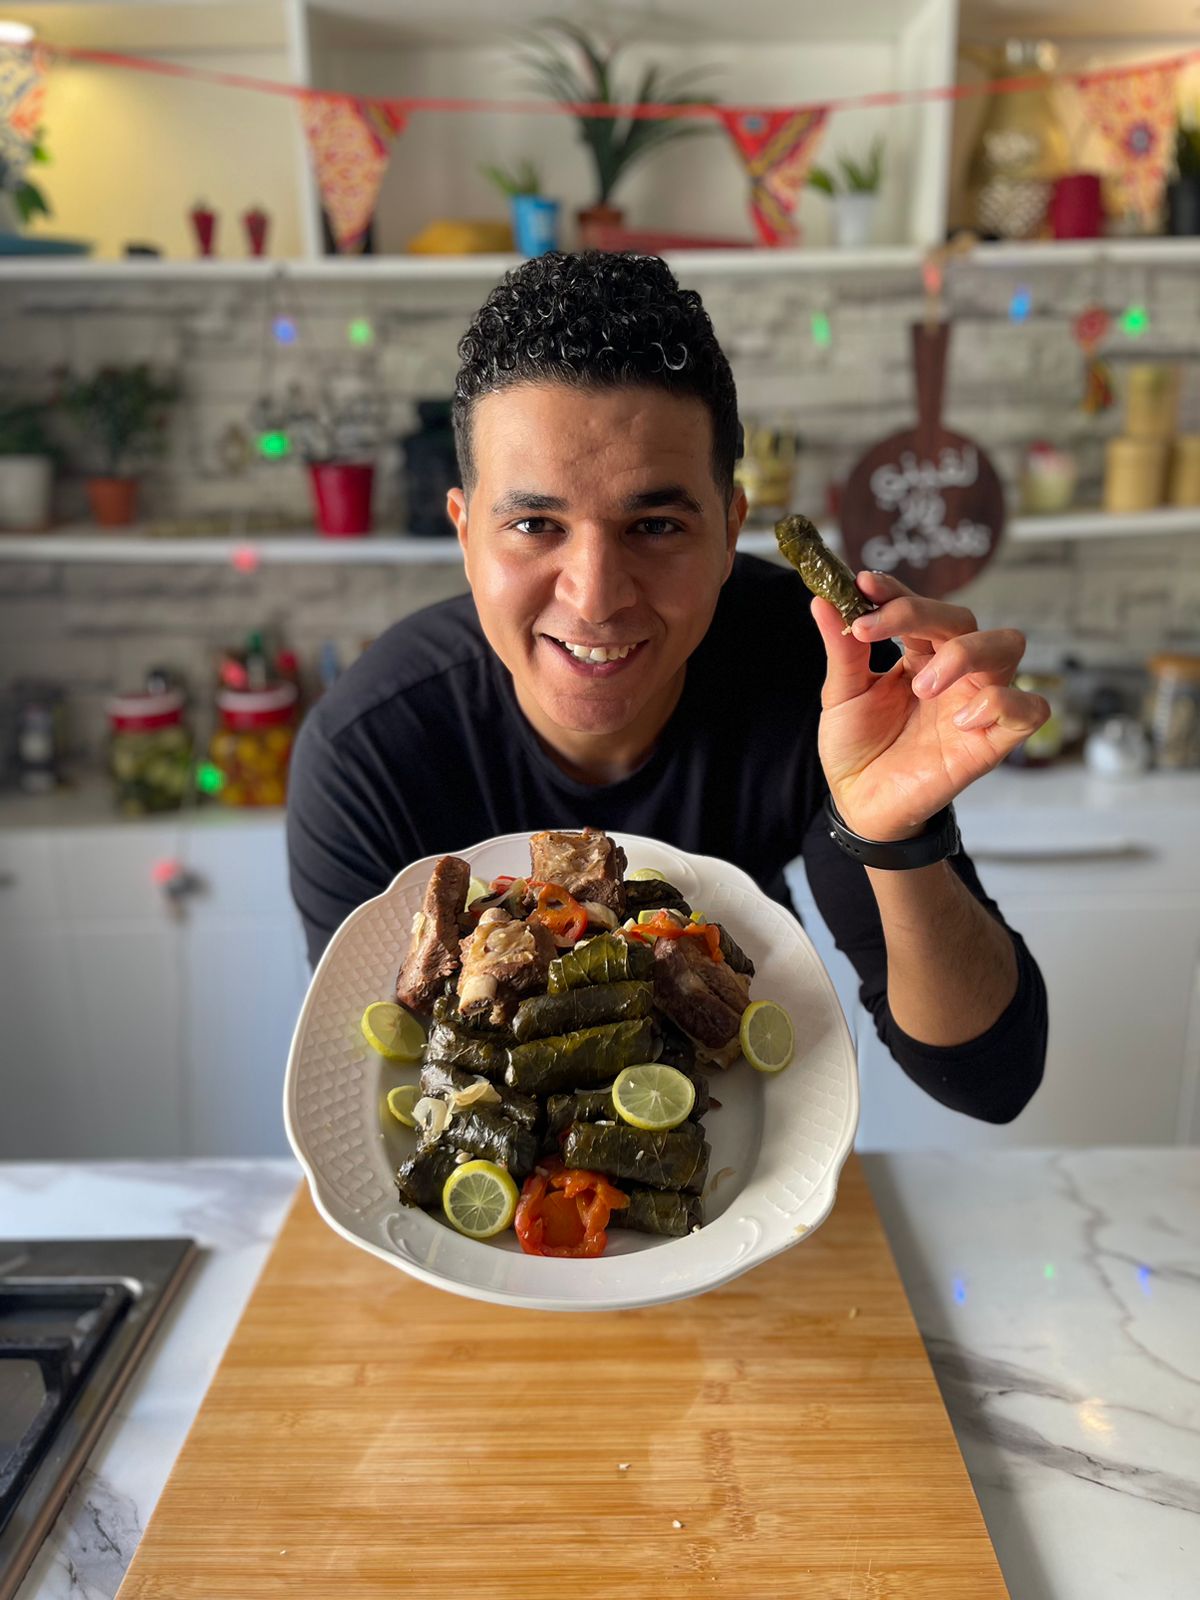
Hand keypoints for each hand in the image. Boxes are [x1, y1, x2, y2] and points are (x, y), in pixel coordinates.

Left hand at [812, 571, 1049, 842]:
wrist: (860, 804)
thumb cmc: (857, 747)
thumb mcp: (842, 696)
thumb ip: (842, 649)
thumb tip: (823, 599)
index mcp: (919, 654)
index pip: (919, 608)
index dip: (896, 592)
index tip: (864, 584)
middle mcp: (954, 672)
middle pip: (965, 619)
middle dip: (921, 614)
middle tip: (875, 633)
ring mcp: (976, 703)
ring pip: (1008, 647)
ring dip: (965, 653)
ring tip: (922, 685)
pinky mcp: (992, 742)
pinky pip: (1029, 708)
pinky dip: (1002, 703)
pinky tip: (961, 720)